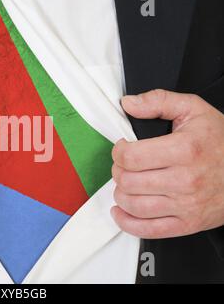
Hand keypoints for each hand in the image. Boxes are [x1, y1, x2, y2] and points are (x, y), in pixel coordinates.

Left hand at [111, 89, 223, 238]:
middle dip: (118, 171)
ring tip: (126, 184)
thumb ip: (158, 101)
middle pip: (128, 181)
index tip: (122, 148)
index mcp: (184, 150)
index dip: (118, 151)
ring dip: (121, 194)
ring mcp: (186, 205)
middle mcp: (185, 180)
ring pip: (133, 205)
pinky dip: (127, 222)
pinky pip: (148, 230)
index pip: (131, 157)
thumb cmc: (222, 142)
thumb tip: (128, 103)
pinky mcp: (188, 224)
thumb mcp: (194, 110)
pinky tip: (121, 211)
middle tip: (124, 166)